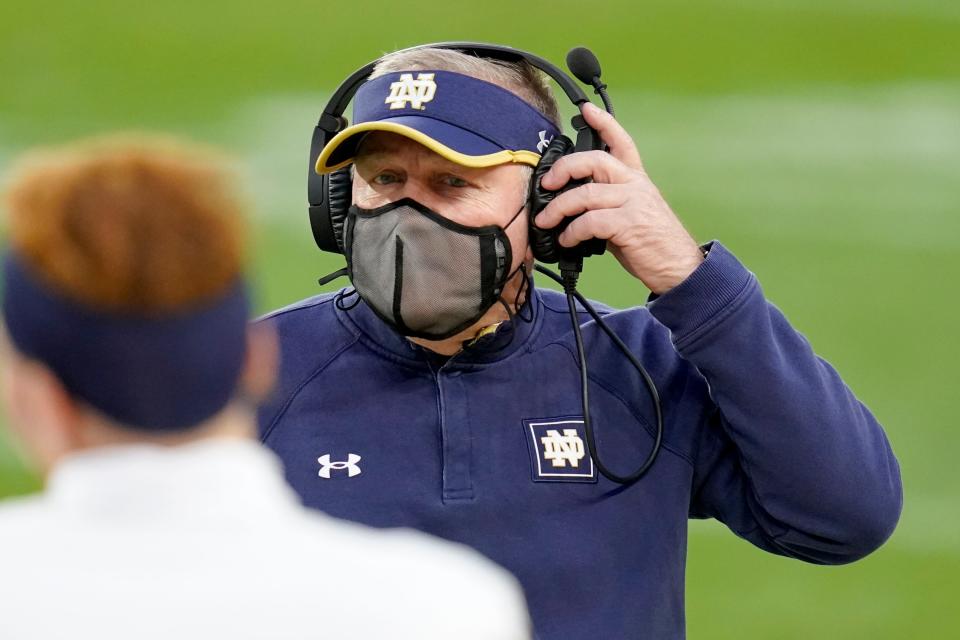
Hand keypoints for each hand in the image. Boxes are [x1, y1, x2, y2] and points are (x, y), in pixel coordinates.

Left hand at [535, 102, 702, 294]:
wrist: (679, 267)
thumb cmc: (652, 243)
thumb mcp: (631, 213)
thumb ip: (606, 203)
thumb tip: (571, 207)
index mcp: (636, 179)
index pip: (621, 141)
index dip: (604, 122)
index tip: (586, 109)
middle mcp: (635, 185)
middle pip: (593, 160)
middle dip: (563, 169)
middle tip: (546, 183)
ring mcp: (633, 203)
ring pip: (585, 194)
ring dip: (558, 208)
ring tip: (546, 220)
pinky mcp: (628, 224)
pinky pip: (589, 222)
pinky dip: (571, 232)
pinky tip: (567, 240)